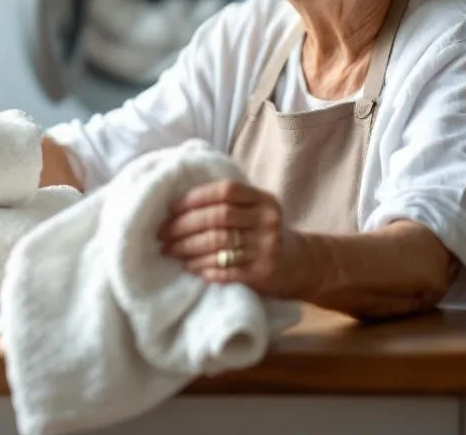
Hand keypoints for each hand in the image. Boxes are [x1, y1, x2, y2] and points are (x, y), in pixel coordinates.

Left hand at [157, 179, 318, 299]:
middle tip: (162, 235)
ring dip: (188, 249)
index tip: (170, 209)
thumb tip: (178, 204)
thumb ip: (229, 203)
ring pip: (219, 245)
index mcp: (263, 199)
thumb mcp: (257, 211)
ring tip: (171, 252)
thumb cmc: (265, 234)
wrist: (303, 265)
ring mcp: (268, 247)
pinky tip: (192, 269)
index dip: (194, 198)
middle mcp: (268, 220)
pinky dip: (205, 269)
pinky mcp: (264, 273)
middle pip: (218, 218)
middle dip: (183, 227)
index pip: (225, 191)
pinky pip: (227, 270)